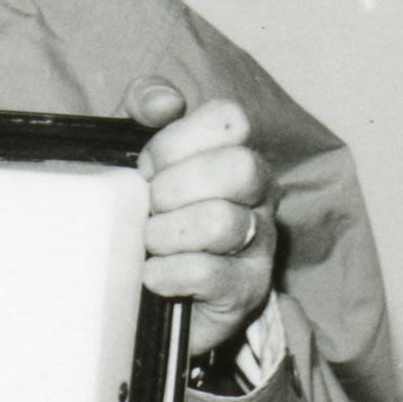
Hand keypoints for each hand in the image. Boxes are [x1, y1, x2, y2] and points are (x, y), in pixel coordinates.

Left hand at [128, 79, 278, 350]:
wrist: (154, 299)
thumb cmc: (154, 218)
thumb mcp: (143, 157)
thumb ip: (147, 110)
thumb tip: (163, 102)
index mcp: (235, 153)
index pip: (229, 119)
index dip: (176, 141)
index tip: (146, 168)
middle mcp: (259, 193)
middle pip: (238, 167)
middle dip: (176, 187)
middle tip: (150, 208)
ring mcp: (259, 243)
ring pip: (222, 222)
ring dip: (167, 234)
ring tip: (150, 244)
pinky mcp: (247, 290)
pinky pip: (209, 274)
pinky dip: (168, 274)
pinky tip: (152, 276)